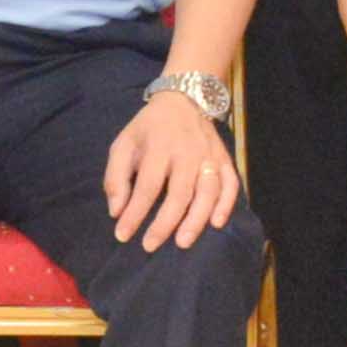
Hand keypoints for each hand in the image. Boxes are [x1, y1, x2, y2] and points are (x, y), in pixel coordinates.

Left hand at [105, 89, 241, 249]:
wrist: (184, 100)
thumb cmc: (149, 129)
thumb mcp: (123, 144)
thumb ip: (115, 177)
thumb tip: (116, 211)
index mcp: (158, 147)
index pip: (147, 186)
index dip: (135, 213)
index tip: (122, 235)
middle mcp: (187, 152)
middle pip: (179, 193)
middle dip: (164, 223)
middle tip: (149, 246)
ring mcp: (209, 156)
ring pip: (208, 192)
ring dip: (196, 219)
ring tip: (182, 242)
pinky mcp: (224, 159)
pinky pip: (231, 184)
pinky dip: (226, 204)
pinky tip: (216, 223)